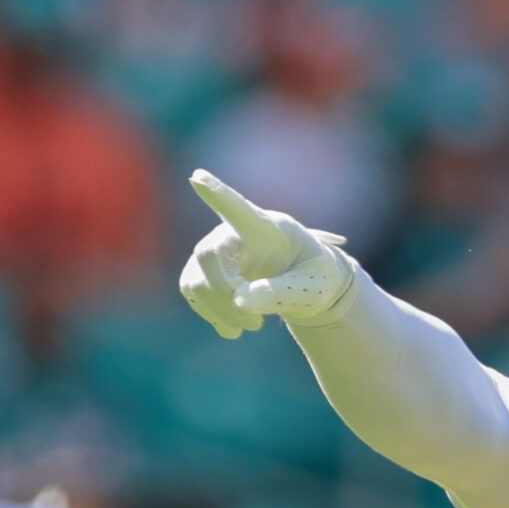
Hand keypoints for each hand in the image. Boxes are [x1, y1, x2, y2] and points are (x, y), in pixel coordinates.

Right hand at [178, 170, 353, 338]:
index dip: (218, 194)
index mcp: (268, 228)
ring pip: (196, 279)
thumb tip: (240, 300)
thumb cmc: (315, 278)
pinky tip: (233, 329)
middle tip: (256, 324)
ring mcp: (217, 249)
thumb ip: (283, 291)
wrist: (306, 285)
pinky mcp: (205, 270)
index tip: (199, 178)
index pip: (238, 208)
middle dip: (225, 293)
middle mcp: (234, 232)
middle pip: (208, 255)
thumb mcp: (313, 288)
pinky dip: (211, 314)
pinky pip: (192, 292)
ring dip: (220, 310)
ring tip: (252, 326)